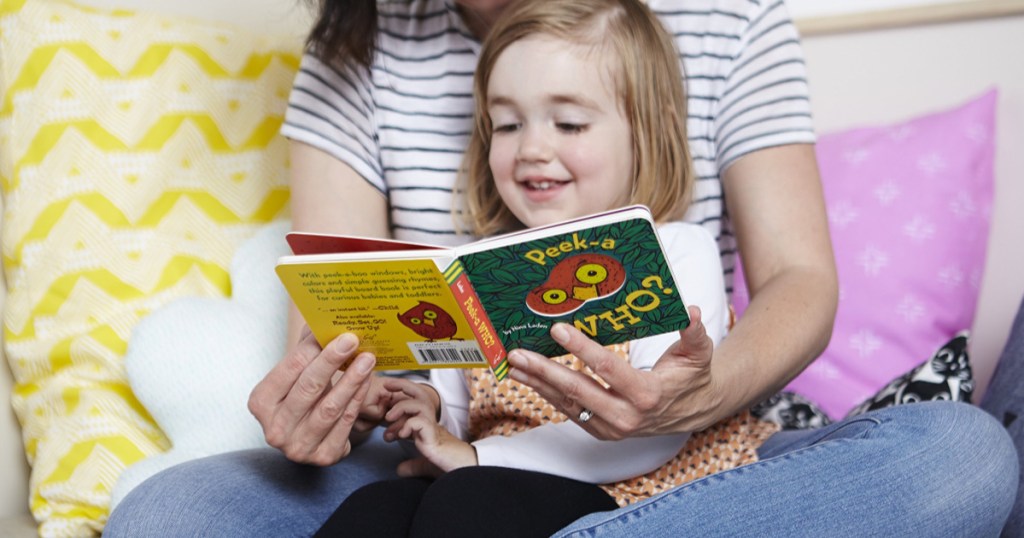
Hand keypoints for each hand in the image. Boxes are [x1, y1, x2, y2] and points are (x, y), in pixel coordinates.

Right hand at [248, 329, 378, 465]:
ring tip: (368, 359)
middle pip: (308, 388)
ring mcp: (298, 447)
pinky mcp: (323, 457)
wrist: (309, 440)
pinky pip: (345, 423)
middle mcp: (275, 429)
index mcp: (261, 403)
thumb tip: (322, 316)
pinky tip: (368, 380)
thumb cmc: (302, 399)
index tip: (332, 331)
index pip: (289, 369)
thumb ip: (306, 348)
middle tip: (352, 340)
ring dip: (351, 380)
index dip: (312, 349)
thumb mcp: (296, 376)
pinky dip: (358, 399)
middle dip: (332, 361)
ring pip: (329, 408)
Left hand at [382, 379, 476, 476]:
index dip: (401, 398)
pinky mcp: (435, 437)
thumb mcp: (426, 465)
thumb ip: (413, 465)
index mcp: (428, 426)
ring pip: (420, 405)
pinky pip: (421, 422)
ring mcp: (434, 429)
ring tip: (388, 417)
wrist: (465, 471)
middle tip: (387, 385)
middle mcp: (432, 423)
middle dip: (403, 385)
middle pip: (421, 394)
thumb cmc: (449, 466)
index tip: (387, 403)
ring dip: (401, 407)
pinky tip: (401, 435)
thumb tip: (399, 470)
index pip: (416, 404)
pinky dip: (408, 424)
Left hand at [507, 305, 719, 438]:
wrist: (693, 411)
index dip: (581, 349)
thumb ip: (693, 332)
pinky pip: (568, 411)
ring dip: (537, 383)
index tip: (557, 330)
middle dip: (545, 370)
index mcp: (647, 394)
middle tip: (519, 352)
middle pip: (578, 390)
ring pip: (567, 403)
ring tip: (513, 364)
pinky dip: (546, 394)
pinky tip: (528, 377)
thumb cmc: (692, 376)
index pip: (607, 369)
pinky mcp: (600, 430)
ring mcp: (611, 427)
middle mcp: (626, 416)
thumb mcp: (699, 352)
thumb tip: (691, 311)